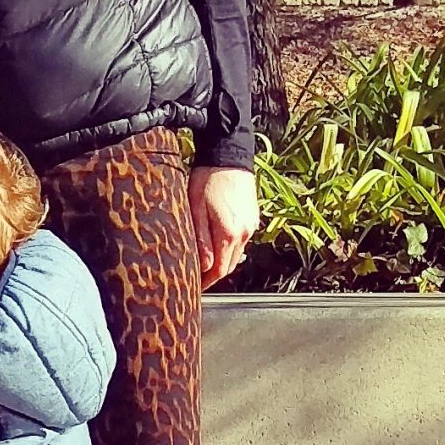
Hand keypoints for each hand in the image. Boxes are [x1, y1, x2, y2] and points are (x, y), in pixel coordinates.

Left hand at [188, 165, 258, 286]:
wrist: (228, 157)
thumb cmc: (207, 180)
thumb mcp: (195, 210)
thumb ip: (200, 240)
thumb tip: (203, 267)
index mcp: (229, 234)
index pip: (218, 270)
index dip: (205, 282)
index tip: (192, 288)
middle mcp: (244, 233)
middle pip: (228, 266)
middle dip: (213, 276)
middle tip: (195, 280)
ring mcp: (251, 226)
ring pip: (236, 255)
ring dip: (221, 263)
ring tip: (202, 266)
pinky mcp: (252, 218)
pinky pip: (240, 242)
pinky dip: (229, 249)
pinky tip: (216, 247)